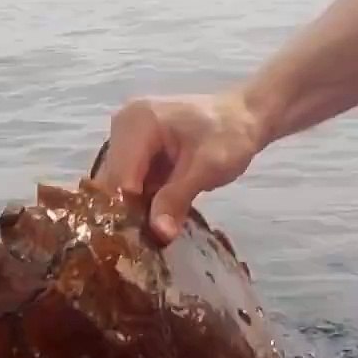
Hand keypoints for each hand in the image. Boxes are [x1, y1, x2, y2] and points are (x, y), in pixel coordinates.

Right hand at [93, 92, 266, 242]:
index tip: (143, 240)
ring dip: (133, 208)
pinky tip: (155, 216)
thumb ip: (178, 198)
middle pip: (112, 181)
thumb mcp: (208, 168)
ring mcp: (125, 137)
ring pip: (117, 185)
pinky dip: (140, 200)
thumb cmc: (230, 135)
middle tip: (148, 240)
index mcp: (136, 123)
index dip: (128, 210)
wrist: (244, 117)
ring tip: (151, 233)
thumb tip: (159, 234)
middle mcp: (121, 126)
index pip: (119, 177)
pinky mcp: (133, 149)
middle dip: (128, 211)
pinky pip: (128, 181)